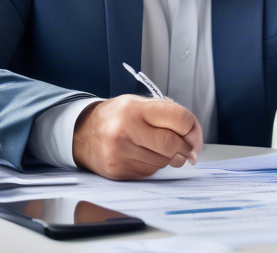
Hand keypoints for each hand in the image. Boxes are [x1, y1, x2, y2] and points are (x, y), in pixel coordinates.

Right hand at [72, 95, 202, 179]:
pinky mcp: (117, 171)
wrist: (81, 133)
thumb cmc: (117, 117)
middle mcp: (125, 130)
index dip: (194, 130)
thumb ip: (168, 115)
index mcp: (135, 108)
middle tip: (187, 150)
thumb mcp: (139, 104)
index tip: (195, 137)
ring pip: (163, 161)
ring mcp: (119, 153)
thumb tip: (193, 140)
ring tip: (156, 148)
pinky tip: (143, 155)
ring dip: (169, 158)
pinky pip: (149, 172)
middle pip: (172, 144)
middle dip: (185, 149)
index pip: (179, 118)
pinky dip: (154, 166)